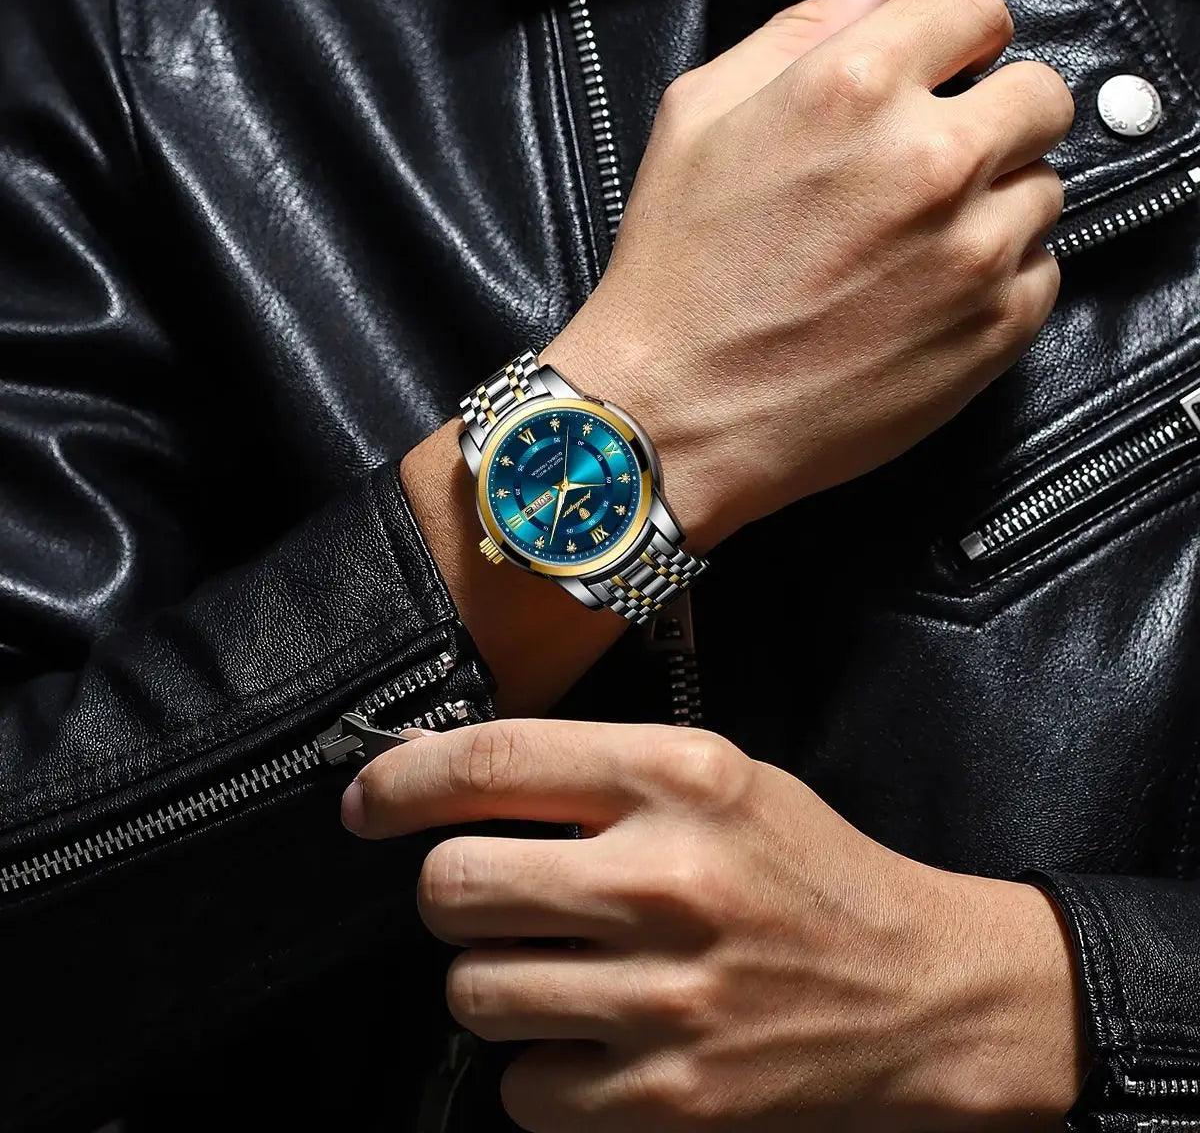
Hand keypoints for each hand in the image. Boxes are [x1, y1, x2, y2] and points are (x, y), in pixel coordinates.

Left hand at [342, 719, 1085, 1131]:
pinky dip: (541, 1067)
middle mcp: (666, 879)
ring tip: (561, 970)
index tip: (368, 803)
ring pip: (473, 991)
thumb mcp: (720, 780)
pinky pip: (523, 1088)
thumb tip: (447, 774)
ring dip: (495, 981)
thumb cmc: (811, 872)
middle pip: (453, 886)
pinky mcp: (671, 1099)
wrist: (924, 993)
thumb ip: (592, 772)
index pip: (494, 763)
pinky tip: (597, 1037)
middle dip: (450, 893)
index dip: (403, 782)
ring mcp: (666, 997)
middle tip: (494, 899)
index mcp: (679, 779)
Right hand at [543, 0, 1072, 548]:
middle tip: (934, 160)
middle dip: (993, 114)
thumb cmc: (673, 273)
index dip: (957, 35)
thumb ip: (793, 33)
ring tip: (919, 244)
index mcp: (855, 88)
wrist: (675, 416)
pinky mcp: (993, 332)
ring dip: (996, 202)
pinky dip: (1000, 277)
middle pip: (1040, 94)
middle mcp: (932, 162)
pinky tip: (929, 297)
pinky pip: (1042, 273)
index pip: (977, 5)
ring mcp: (973, 253)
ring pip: (1045, 188)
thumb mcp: (695, 122)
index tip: (941, 69)